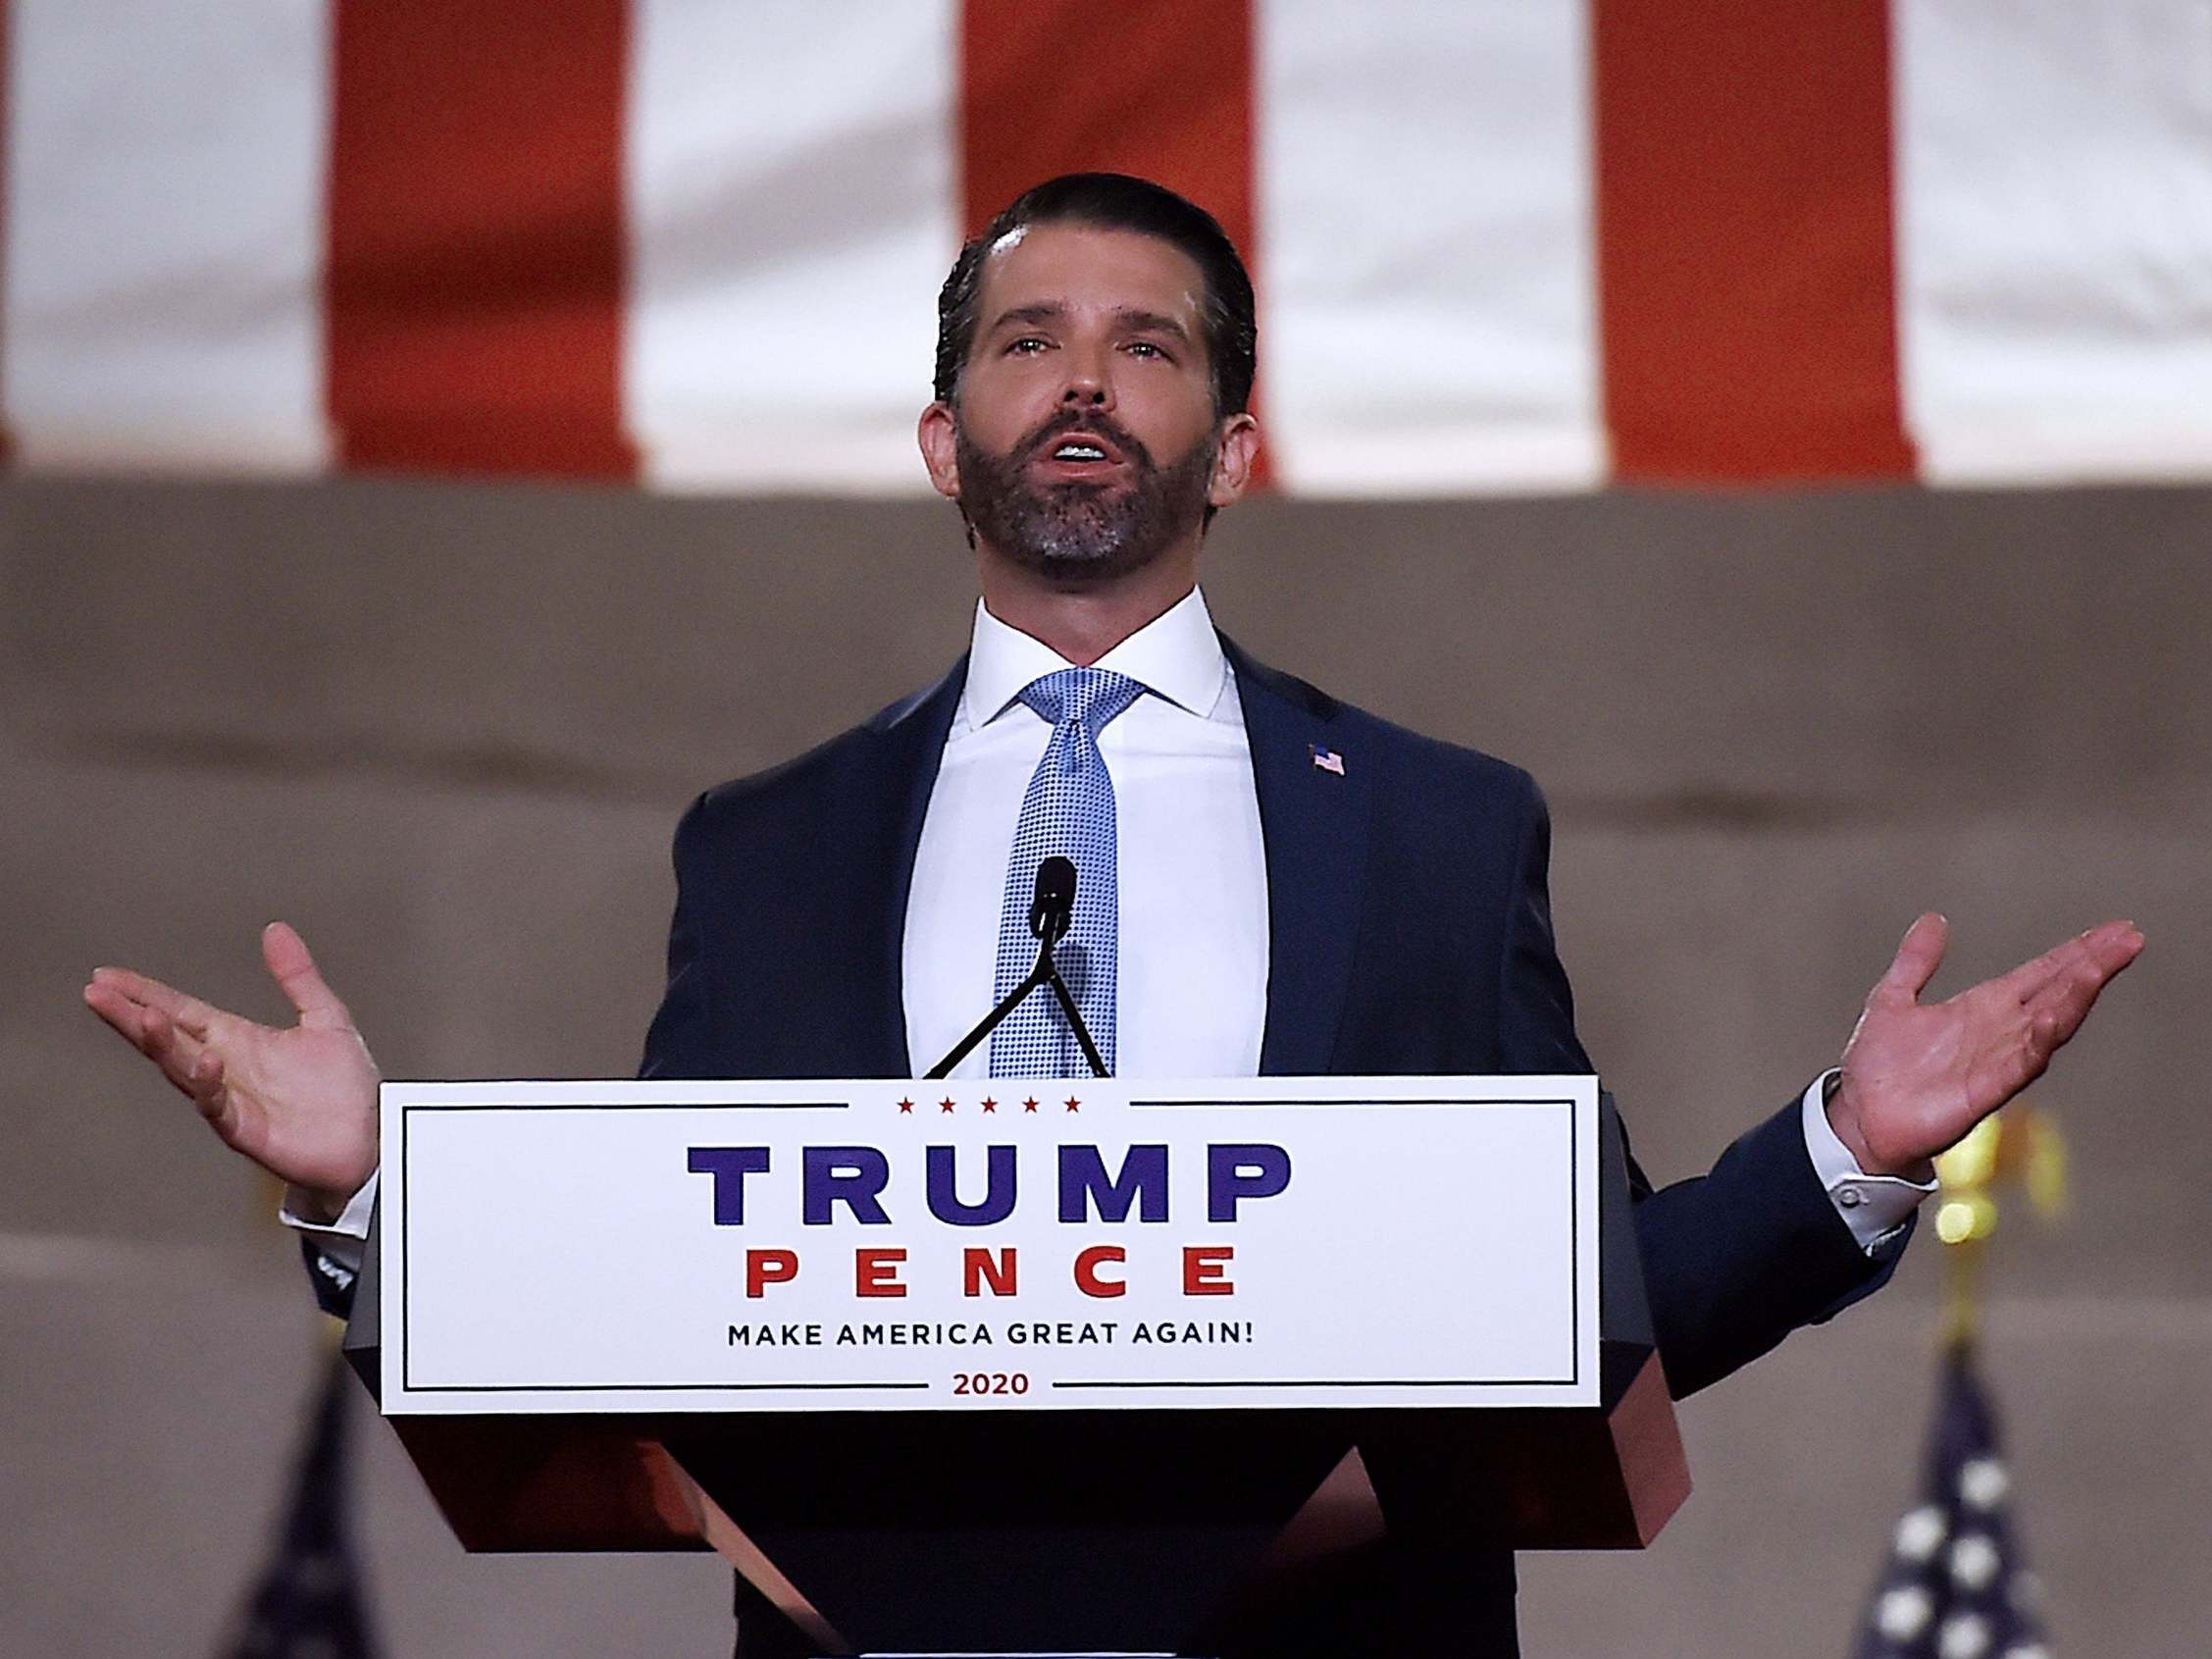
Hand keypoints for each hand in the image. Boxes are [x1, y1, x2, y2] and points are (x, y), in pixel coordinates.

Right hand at [83, 922, 380, 1218]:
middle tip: (99, 993)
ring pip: (185, 1070)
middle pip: (169, 1038)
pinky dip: (208, 1085)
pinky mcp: (246, 1130)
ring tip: (144, 1017)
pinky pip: (219, 1107)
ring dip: (164, 1045)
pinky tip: (205, 1062)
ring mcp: (232, 1100)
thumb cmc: (345, 1087)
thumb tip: (275, 930)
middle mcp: (227, 1068)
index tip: (109, 977)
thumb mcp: (324, 1017)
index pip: (182, 1011)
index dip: (147, 994)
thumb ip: (297, 976)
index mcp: (239, 1040)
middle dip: (132, 1015)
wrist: (371, 1137)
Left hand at [1829, 914, 2142, 1177]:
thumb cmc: (1880, 1069)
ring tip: (2098, 968)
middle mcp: (1998, 1032)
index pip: (2041, 974)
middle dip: (2092, 965)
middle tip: (2128, 939)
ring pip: (2048, 1024)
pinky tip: (2052, 1019)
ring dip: (2073, 997)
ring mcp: (1996, 1061)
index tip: (2114, 931)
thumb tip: (1933, 920)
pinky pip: (2019, 1064)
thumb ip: (1916, 960)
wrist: (1861, 1118)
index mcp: (1982, 1008)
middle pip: (2057, 993)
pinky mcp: (1983, 1091)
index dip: (2076, 952)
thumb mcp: (1893, 998)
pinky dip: (2037, 1042)